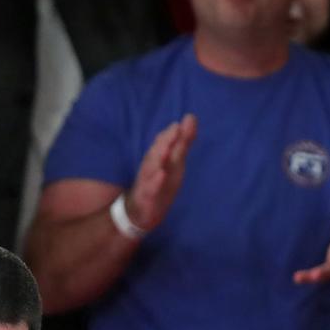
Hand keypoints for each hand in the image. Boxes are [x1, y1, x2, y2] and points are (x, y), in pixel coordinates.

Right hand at [125, 113, 196, 232]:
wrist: (139, 212)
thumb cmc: (159, 183)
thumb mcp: (174, 162)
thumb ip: (182, 141)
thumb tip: (190, 117)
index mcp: (158, 158)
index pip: (164, 142)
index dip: (173, 133)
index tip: (184, 121)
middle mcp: (152, 167)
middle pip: (157, 152)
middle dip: (166, 141)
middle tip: (175, 129)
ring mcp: (147, 182)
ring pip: (151, 168)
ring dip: (158, 158)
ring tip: (167, 149)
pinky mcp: (146, 197)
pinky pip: (150, 189)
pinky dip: (155, 182)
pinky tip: (161, 175)